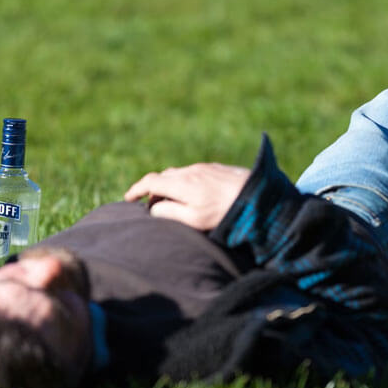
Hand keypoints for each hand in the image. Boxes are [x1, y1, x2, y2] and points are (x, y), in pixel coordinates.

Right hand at [124, 163, 249, 229]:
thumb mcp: (193, 219)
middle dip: (153, 189)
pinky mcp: (217, 168)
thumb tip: (153, 209)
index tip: (127, 199)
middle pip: (163, 176)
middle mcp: (190, 171)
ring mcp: (204, 167)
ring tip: (173, 202)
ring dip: (170, 185)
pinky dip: (185, 182)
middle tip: (151, 206)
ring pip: (179, 173)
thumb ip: (169, 213)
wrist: (259, 196)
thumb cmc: (225, 212)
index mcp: (181, 184)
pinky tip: (195, 195)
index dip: (135, 190)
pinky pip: (194, 172)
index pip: (150, 182)